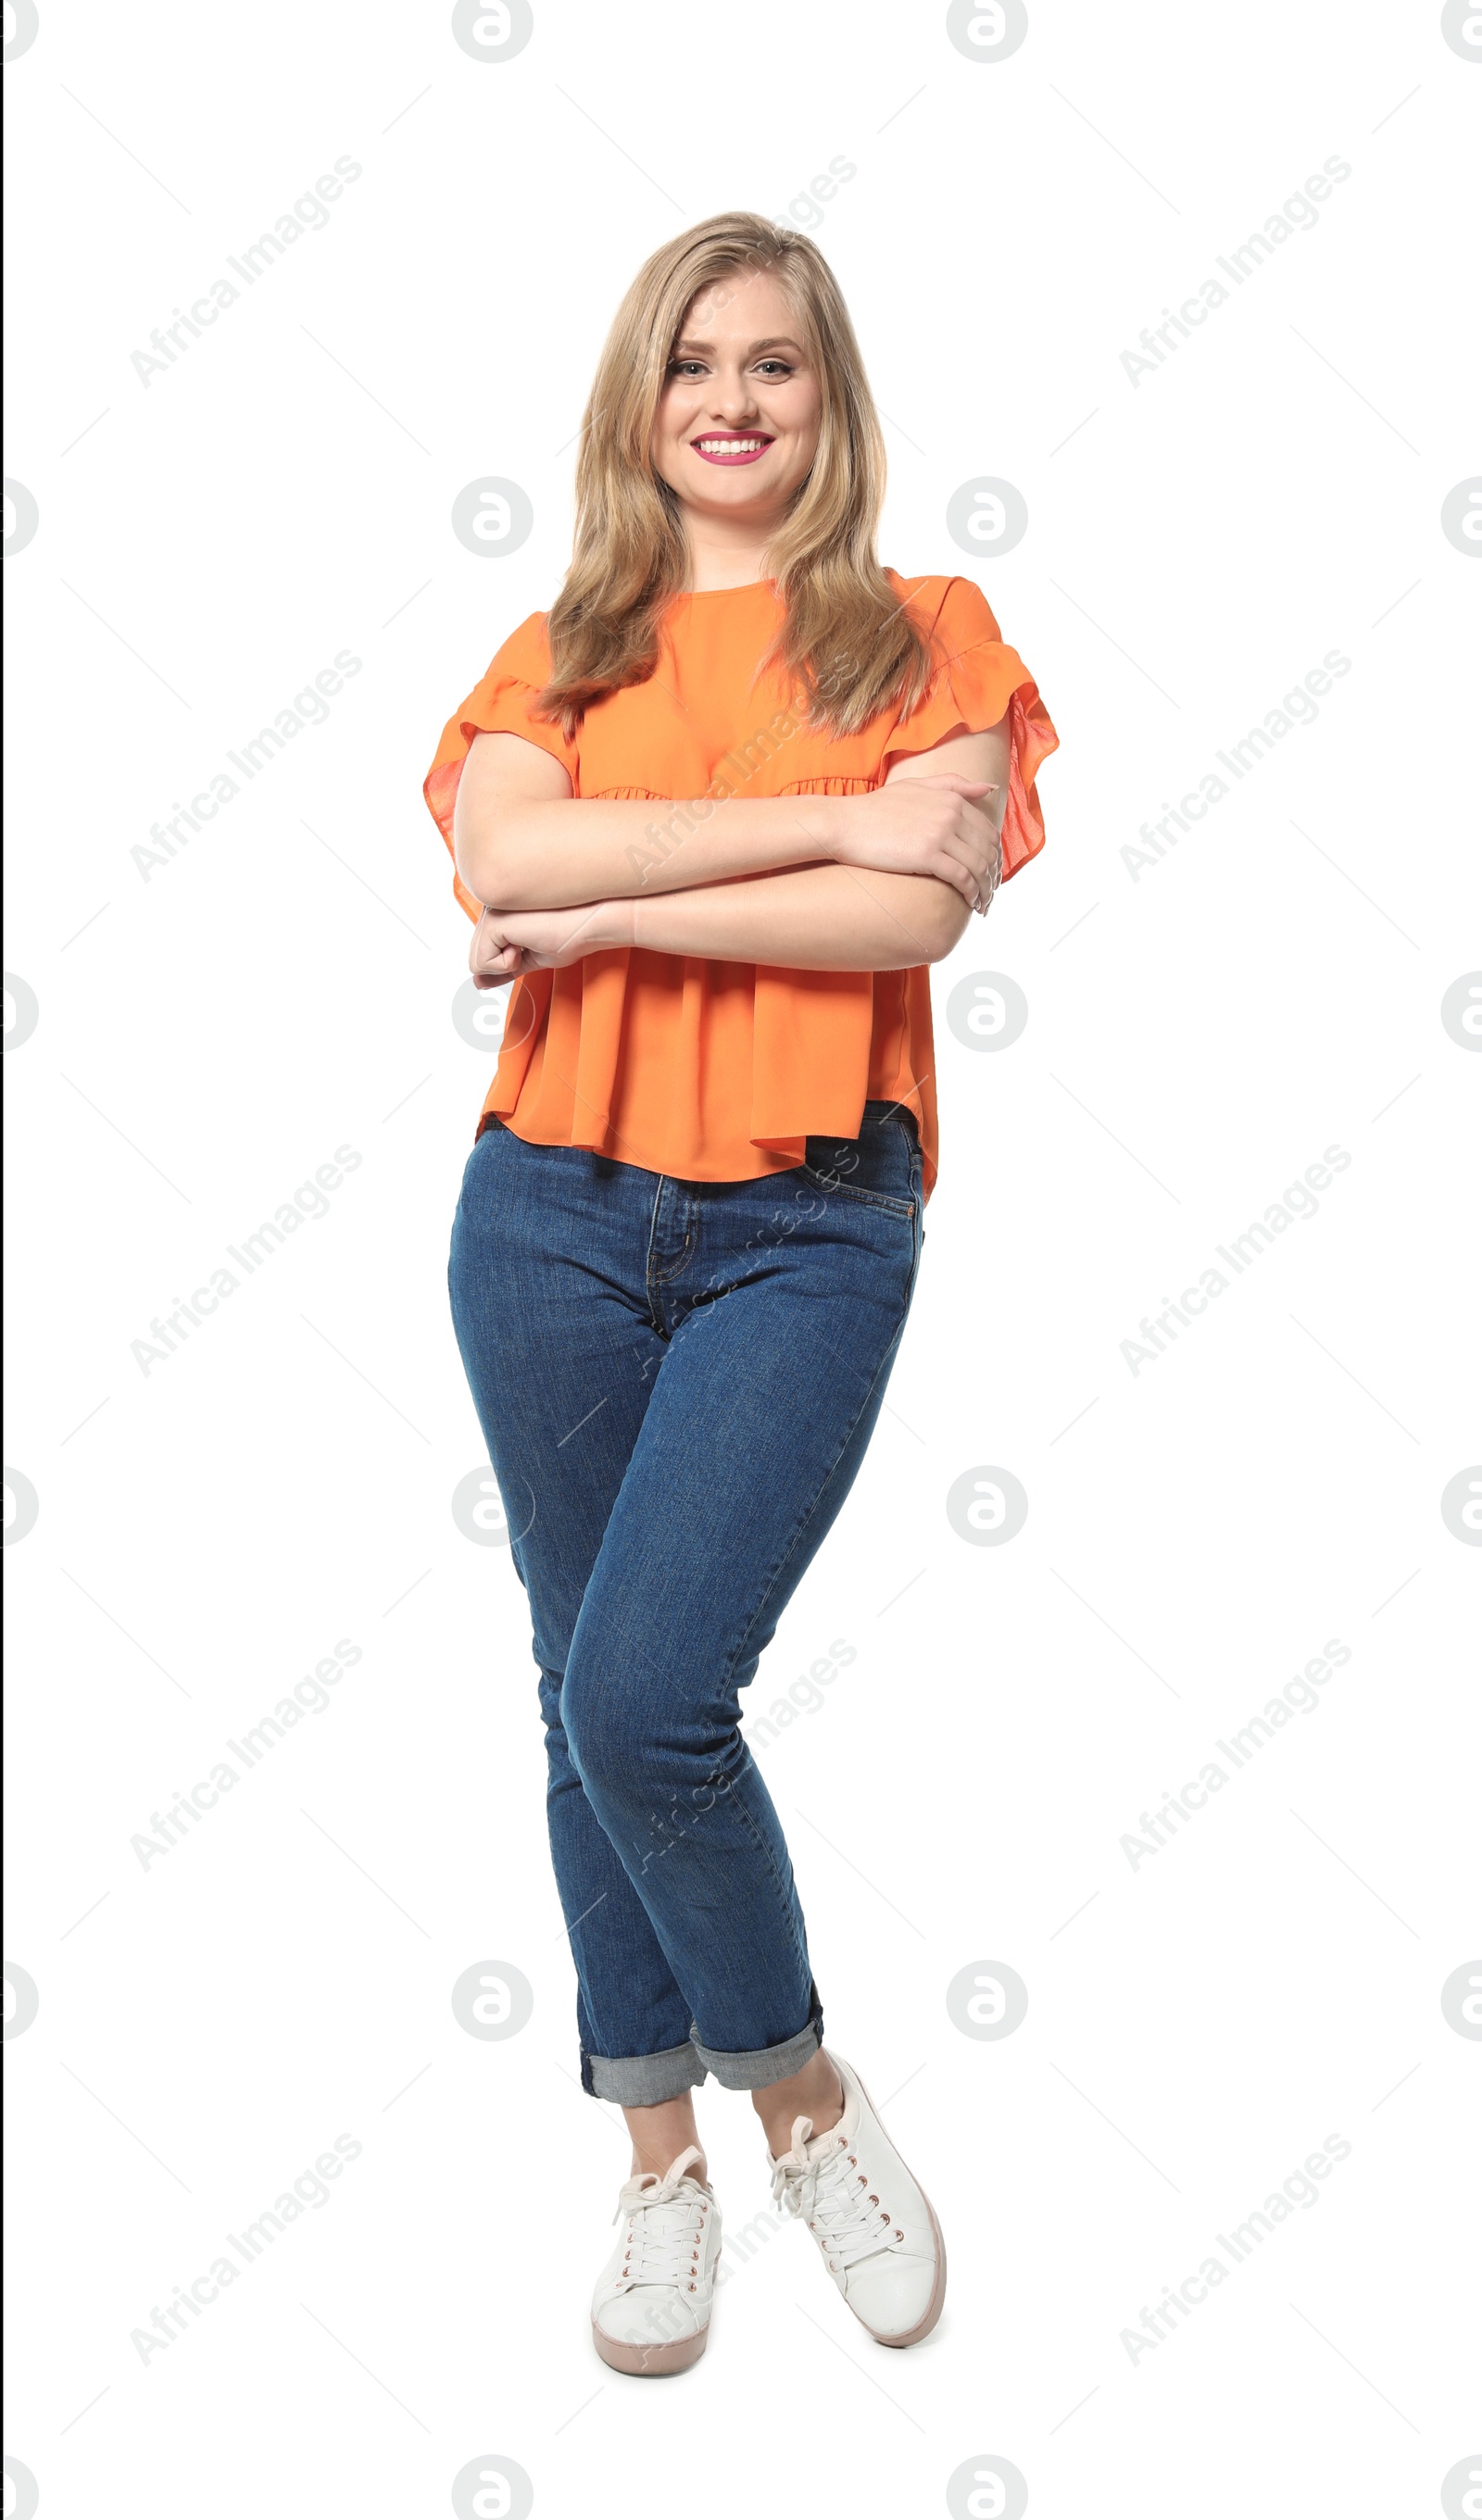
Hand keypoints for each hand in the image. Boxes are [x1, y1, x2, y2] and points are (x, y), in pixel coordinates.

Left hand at [470, 899, 629, 987]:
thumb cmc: (570, 936)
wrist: (590, 925)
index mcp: (499, 911)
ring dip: (505, 964)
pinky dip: (506, 965)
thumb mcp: (530, 958)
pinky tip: (527, 943)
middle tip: (531, 945)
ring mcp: (490, 911)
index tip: (531, 945)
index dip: (505, 961)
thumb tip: (477, 984)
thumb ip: (503, 968)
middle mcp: (491, 906)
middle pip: (475, 959)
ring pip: (475, 963)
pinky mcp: (493, 921)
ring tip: (530, 942)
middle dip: (504, 964)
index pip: (482, 952)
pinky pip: (481, 964)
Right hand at [834, 775, 999, 911]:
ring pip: (979, 866)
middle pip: (988, 851)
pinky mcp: (927, 855)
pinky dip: (972, 893)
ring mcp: (940, 833)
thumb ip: (954, 785)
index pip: (988, 832)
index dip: (995, 857)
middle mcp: (951, 813)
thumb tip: (991, 788)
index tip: (991, 875)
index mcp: (951, 799)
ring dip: (986, 889)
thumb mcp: (916, 786)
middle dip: (994, 876)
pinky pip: (962, 878)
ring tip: (982, 904)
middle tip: (990, 894)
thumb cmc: (875, 808)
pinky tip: (970, 903)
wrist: (844, 824)